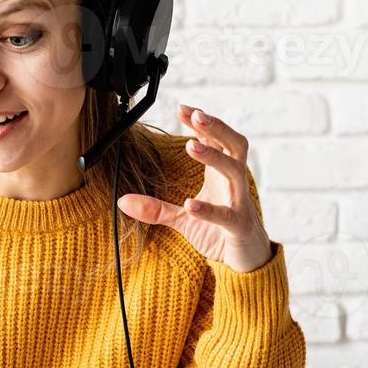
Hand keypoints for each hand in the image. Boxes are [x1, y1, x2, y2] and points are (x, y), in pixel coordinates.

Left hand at [116, 103, 273, 272]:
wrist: (245, 259)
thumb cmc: (219, 231)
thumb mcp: (182, 218)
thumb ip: (155, 208)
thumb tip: (122, 200)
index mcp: (222, 173)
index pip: (215, 139)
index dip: (201, 122)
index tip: (182, 108)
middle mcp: (233, 182)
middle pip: (234, 144)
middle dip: (216, 126)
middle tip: (196, 114)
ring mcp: (239, 202)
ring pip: (234, 170)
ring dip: (213, 156)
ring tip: (191, 145)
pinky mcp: (238, 226)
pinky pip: (226, 215)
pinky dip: (208, 208)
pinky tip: (190, 204)